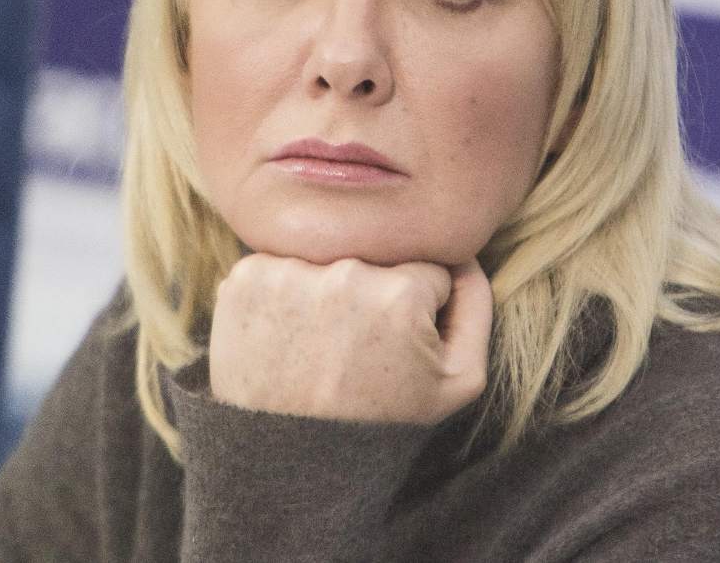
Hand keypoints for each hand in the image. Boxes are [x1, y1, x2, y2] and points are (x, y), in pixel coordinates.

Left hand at [208, 253, 492, 423]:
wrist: (288, 466)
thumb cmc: (381, 423)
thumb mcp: (458, 381)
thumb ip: (476, 306)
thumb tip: (465, 254)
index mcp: (399, 293)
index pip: (425, 268)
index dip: (417, 308)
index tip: (395, 346)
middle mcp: (341, 273)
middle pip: (373, 258)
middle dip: (372, 294)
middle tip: (355, 350)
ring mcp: (286, 274)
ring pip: (327, 257)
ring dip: (326, 288)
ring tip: (319, 346)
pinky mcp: (243, 280)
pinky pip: (281, 264)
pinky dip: (284, 292)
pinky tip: (286, 337)